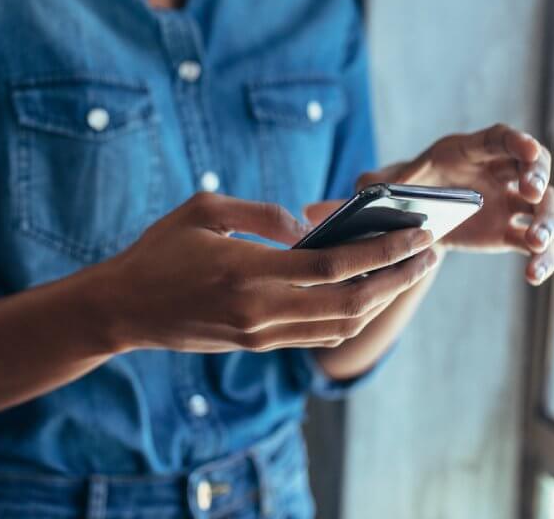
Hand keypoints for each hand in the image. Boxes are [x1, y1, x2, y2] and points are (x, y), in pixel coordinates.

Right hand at [104, 192, 437, 353]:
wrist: (124, 309)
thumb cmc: (160, 250)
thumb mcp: (205, 209)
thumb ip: (262, 213)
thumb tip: (306, 226)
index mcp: (249, 272)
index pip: (334, 265)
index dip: (382, 251)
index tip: (416, 235)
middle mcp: (262, 311)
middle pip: (350, 300)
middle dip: (397, 278)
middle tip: (429, 254)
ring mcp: (261, 335)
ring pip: (339, 324)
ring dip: (380, 299)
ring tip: (406, 272)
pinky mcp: (256, 345)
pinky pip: (317, 335)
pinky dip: (350, 315)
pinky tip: (365, 293)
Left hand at [357, 124, 553, 285]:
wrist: (412, 218)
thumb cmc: (401, 189)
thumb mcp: (383, 184)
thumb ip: (371, 185)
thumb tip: (345, 195)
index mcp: (468, 151)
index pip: (500, 138)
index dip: (517, 141)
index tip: (528, 149)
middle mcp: (496, 172)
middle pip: (532, 167)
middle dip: (537, 177)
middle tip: (531, 192)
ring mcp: (508, 202)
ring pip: (543, 207)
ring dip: (547, 221)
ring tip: (535, 241)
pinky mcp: (508, 232)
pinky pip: (534, 244)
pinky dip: (541, 258)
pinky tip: (533, 274)